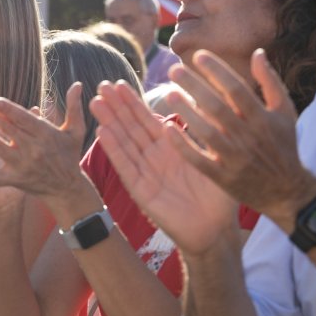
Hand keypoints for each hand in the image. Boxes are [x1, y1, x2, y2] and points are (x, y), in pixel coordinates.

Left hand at [0, 74, 95, 213]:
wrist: (67, 188)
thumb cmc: (69, 155)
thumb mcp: (75, 131)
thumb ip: (73, 107)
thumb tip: (78, 84)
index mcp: (46, 135)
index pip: (25, 120)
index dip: (11, 110)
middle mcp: (33, 149)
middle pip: (10, 131)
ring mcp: (22, 165)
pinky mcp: (14, 179)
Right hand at [90, 80, 239, 255]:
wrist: (216, 231)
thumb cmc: (220, 197)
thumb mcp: (213, 158)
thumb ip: (204, 133)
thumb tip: (204, 102)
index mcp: (172, 148)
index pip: (148, 121)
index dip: (133, 103)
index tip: (119, 84)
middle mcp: (155, 158)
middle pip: (132, 128)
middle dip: (116, 107)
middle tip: (101, 86)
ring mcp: (146, 174)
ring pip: (125, 143)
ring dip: (110, 123)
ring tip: (95, 102)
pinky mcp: (141, 191)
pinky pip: (126, 167)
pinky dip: (114, 150)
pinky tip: (102, 132)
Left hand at [165, 50, 315, 224]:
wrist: (287, 192)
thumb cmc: (283, 146)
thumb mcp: (285, 112)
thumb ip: (270, 82)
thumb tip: (258, 53)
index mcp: (263, 118)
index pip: (237, 89)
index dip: (217, 71)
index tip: (198, 55)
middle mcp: (248, 136)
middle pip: (217, 107)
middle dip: (194, 86)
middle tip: (173, 70)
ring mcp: (235, 158)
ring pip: (206, 132)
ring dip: (186, 112)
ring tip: (168, 94)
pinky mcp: (222, 176)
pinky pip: (198, 159)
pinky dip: (183, 145)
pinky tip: (167, 128)